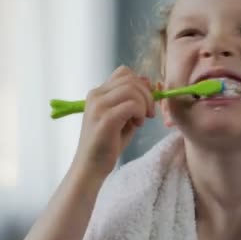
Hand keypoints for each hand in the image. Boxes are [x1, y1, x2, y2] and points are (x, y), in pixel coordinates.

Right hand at [70, 66, 154, 180]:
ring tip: (141, 120)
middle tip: (148, 113)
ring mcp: (99, 106)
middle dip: (146, 94)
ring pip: (132, 89)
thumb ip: (133, 100)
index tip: (145, 102)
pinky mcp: (105, 119)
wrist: (91, 166)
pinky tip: (137, 125)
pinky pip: (132, 105)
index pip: (124, 73)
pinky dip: (140, 113)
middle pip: (130, 79)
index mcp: (98, 93)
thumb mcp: (122, 117)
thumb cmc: (107, 144)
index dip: (140, 84)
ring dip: (144, 104)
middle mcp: (96, 95)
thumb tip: (148, 81)